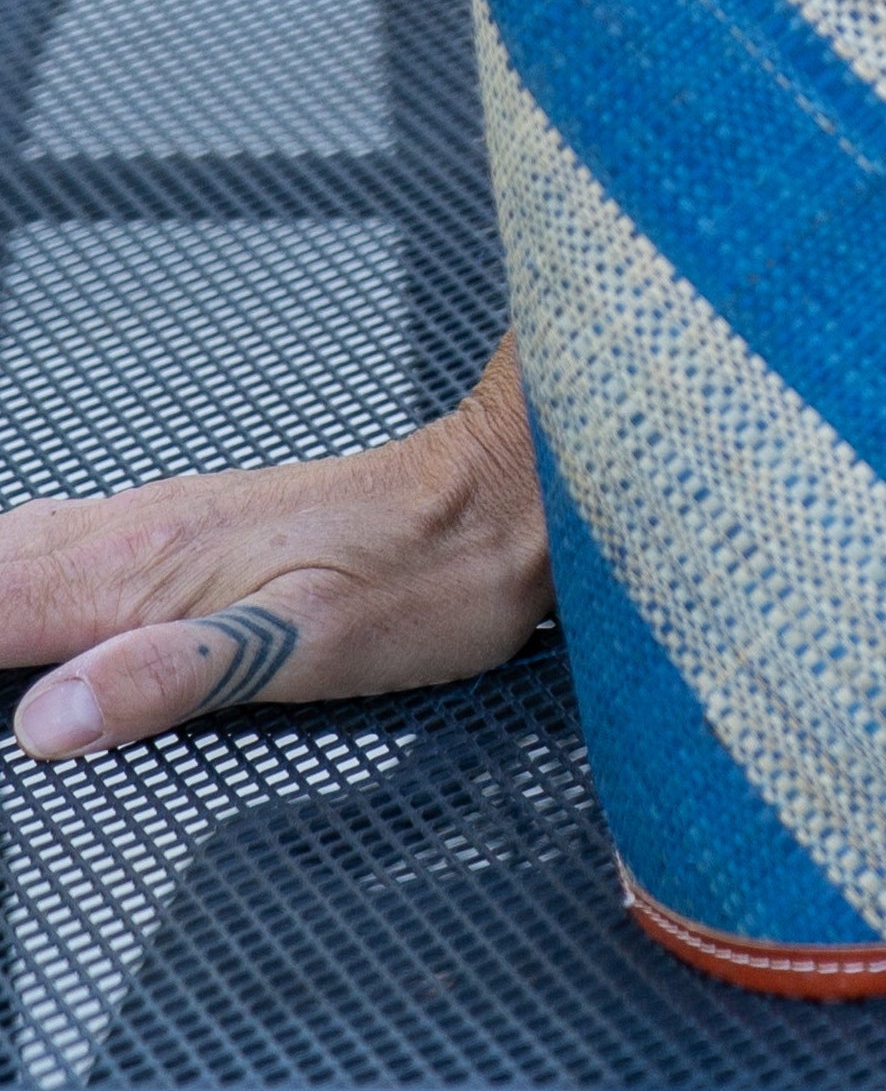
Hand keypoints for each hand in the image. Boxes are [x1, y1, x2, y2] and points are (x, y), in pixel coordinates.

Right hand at [3, 340, 546, 756]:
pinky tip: (12, 596)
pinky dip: (10, 573)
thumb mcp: (306, 645)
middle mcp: (144, 529)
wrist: (506, 497)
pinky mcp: (195, 527)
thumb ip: (171, 675)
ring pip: (20, 547)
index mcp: (149, 564)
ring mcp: (166, 521)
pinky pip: (65, 545)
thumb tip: (49, 718)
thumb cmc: (428, 573)